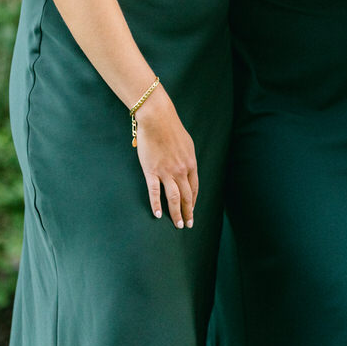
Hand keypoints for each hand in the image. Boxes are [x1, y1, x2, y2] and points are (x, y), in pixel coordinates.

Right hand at [132, 85, 198, 228]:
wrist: (158, 120)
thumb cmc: (172, 130)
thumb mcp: (187, 145)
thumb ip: (187, 159)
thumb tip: (186, 168)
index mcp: (190, 164)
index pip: (194, 188)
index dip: (193, 201)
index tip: (192, 210)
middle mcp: (181, 171)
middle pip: (187, 196)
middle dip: (188, 212)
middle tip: (187, 225)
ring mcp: (166, 172)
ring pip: (173, 198)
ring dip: (176, 213)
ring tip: (177, 225)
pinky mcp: (152, 171)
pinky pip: (155, 192)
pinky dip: (156, 205)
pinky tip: (157, 215)